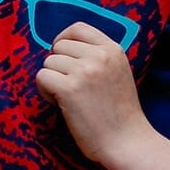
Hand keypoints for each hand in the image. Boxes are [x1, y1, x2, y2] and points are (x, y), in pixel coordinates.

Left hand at [35, 22, 145, 163]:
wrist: (127, 141)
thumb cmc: (120, 113)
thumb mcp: (117, 72)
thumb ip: (98, 57)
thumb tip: (63, 48)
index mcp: (113, 49)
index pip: (78, 28)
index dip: (64, 39)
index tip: (62, 57)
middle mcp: (99, 56)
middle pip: (59, 47)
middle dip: (58, 66)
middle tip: (69, 87)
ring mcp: (84, 71)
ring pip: (48, 62)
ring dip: (51, 80)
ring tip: (66, 98)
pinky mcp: (69, 89)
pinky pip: (42, 77)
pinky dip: (45, 91)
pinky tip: (59, 104)